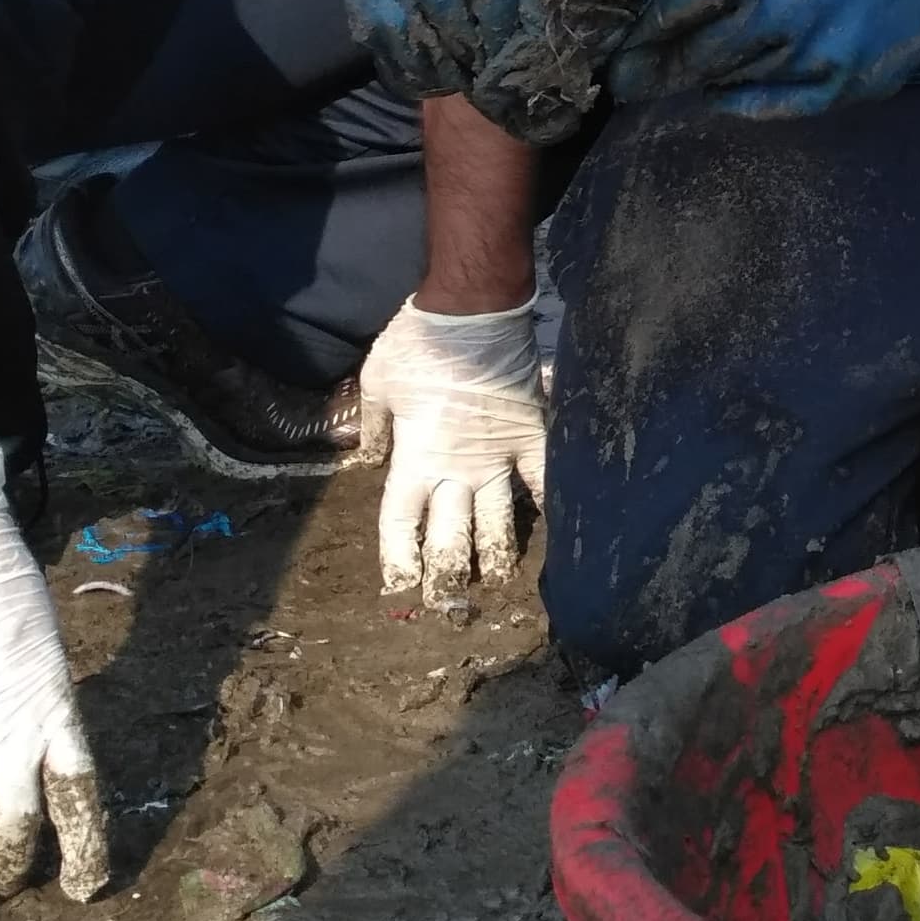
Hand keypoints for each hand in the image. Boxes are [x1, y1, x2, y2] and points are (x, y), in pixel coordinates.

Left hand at [355, 296, 547, 597]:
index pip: (402, 525)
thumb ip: (373, 425)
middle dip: (446, 578)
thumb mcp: (378, 380)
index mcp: (414, 459)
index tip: (400, 590)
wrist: (473, 311)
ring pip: (497, 522)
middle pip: (450, 537)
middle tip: (448, 609)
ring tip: (496, 585)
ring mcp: (498, 456)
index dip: (399, 562)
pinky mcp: (530, 436)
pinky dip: (548, 505)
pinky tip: (554, 530)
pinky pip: (543, 479)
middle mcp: (455, 469)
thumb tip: (365, 458)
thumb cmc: (418, 342)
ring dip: (495, 558)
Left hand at [601, 0, 919, 118]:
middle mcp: (784, 16)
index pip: (676, 13)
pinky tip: (727, 85)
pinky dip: (742, 101)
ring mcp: (818, 55)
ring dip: (701, 78)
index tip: (619, 45)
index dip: (642, 33)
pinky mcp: (847, 83)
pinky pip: (777, 108)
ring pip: (733, 81)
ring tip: (681, 71)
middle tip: (629, 78)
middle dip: (655, 70)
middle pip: (696, 59)